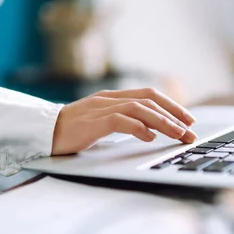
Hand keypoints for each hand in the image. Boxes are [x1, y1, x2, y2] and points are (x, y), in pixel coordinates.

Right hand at [51, 88, 197, 154]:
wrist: (42, 132)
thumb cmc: (71, 132)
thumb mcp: (101, 124)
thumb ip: (122, 121)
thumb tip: (149, 131)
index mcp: (113, 97)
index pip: (149, 95)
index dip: (172, 105)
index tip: (189, 120)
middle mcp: (109, 99)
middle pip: (149, 100)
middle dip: (174, 115)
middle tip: (191, 131)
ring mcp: (100, 108)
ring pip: (140, 109)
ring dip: (163, 122)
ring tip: (178, 135)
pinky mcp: (92, 122)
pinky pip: (121, 121)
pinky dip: (139, 128)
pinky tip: (150, 138)